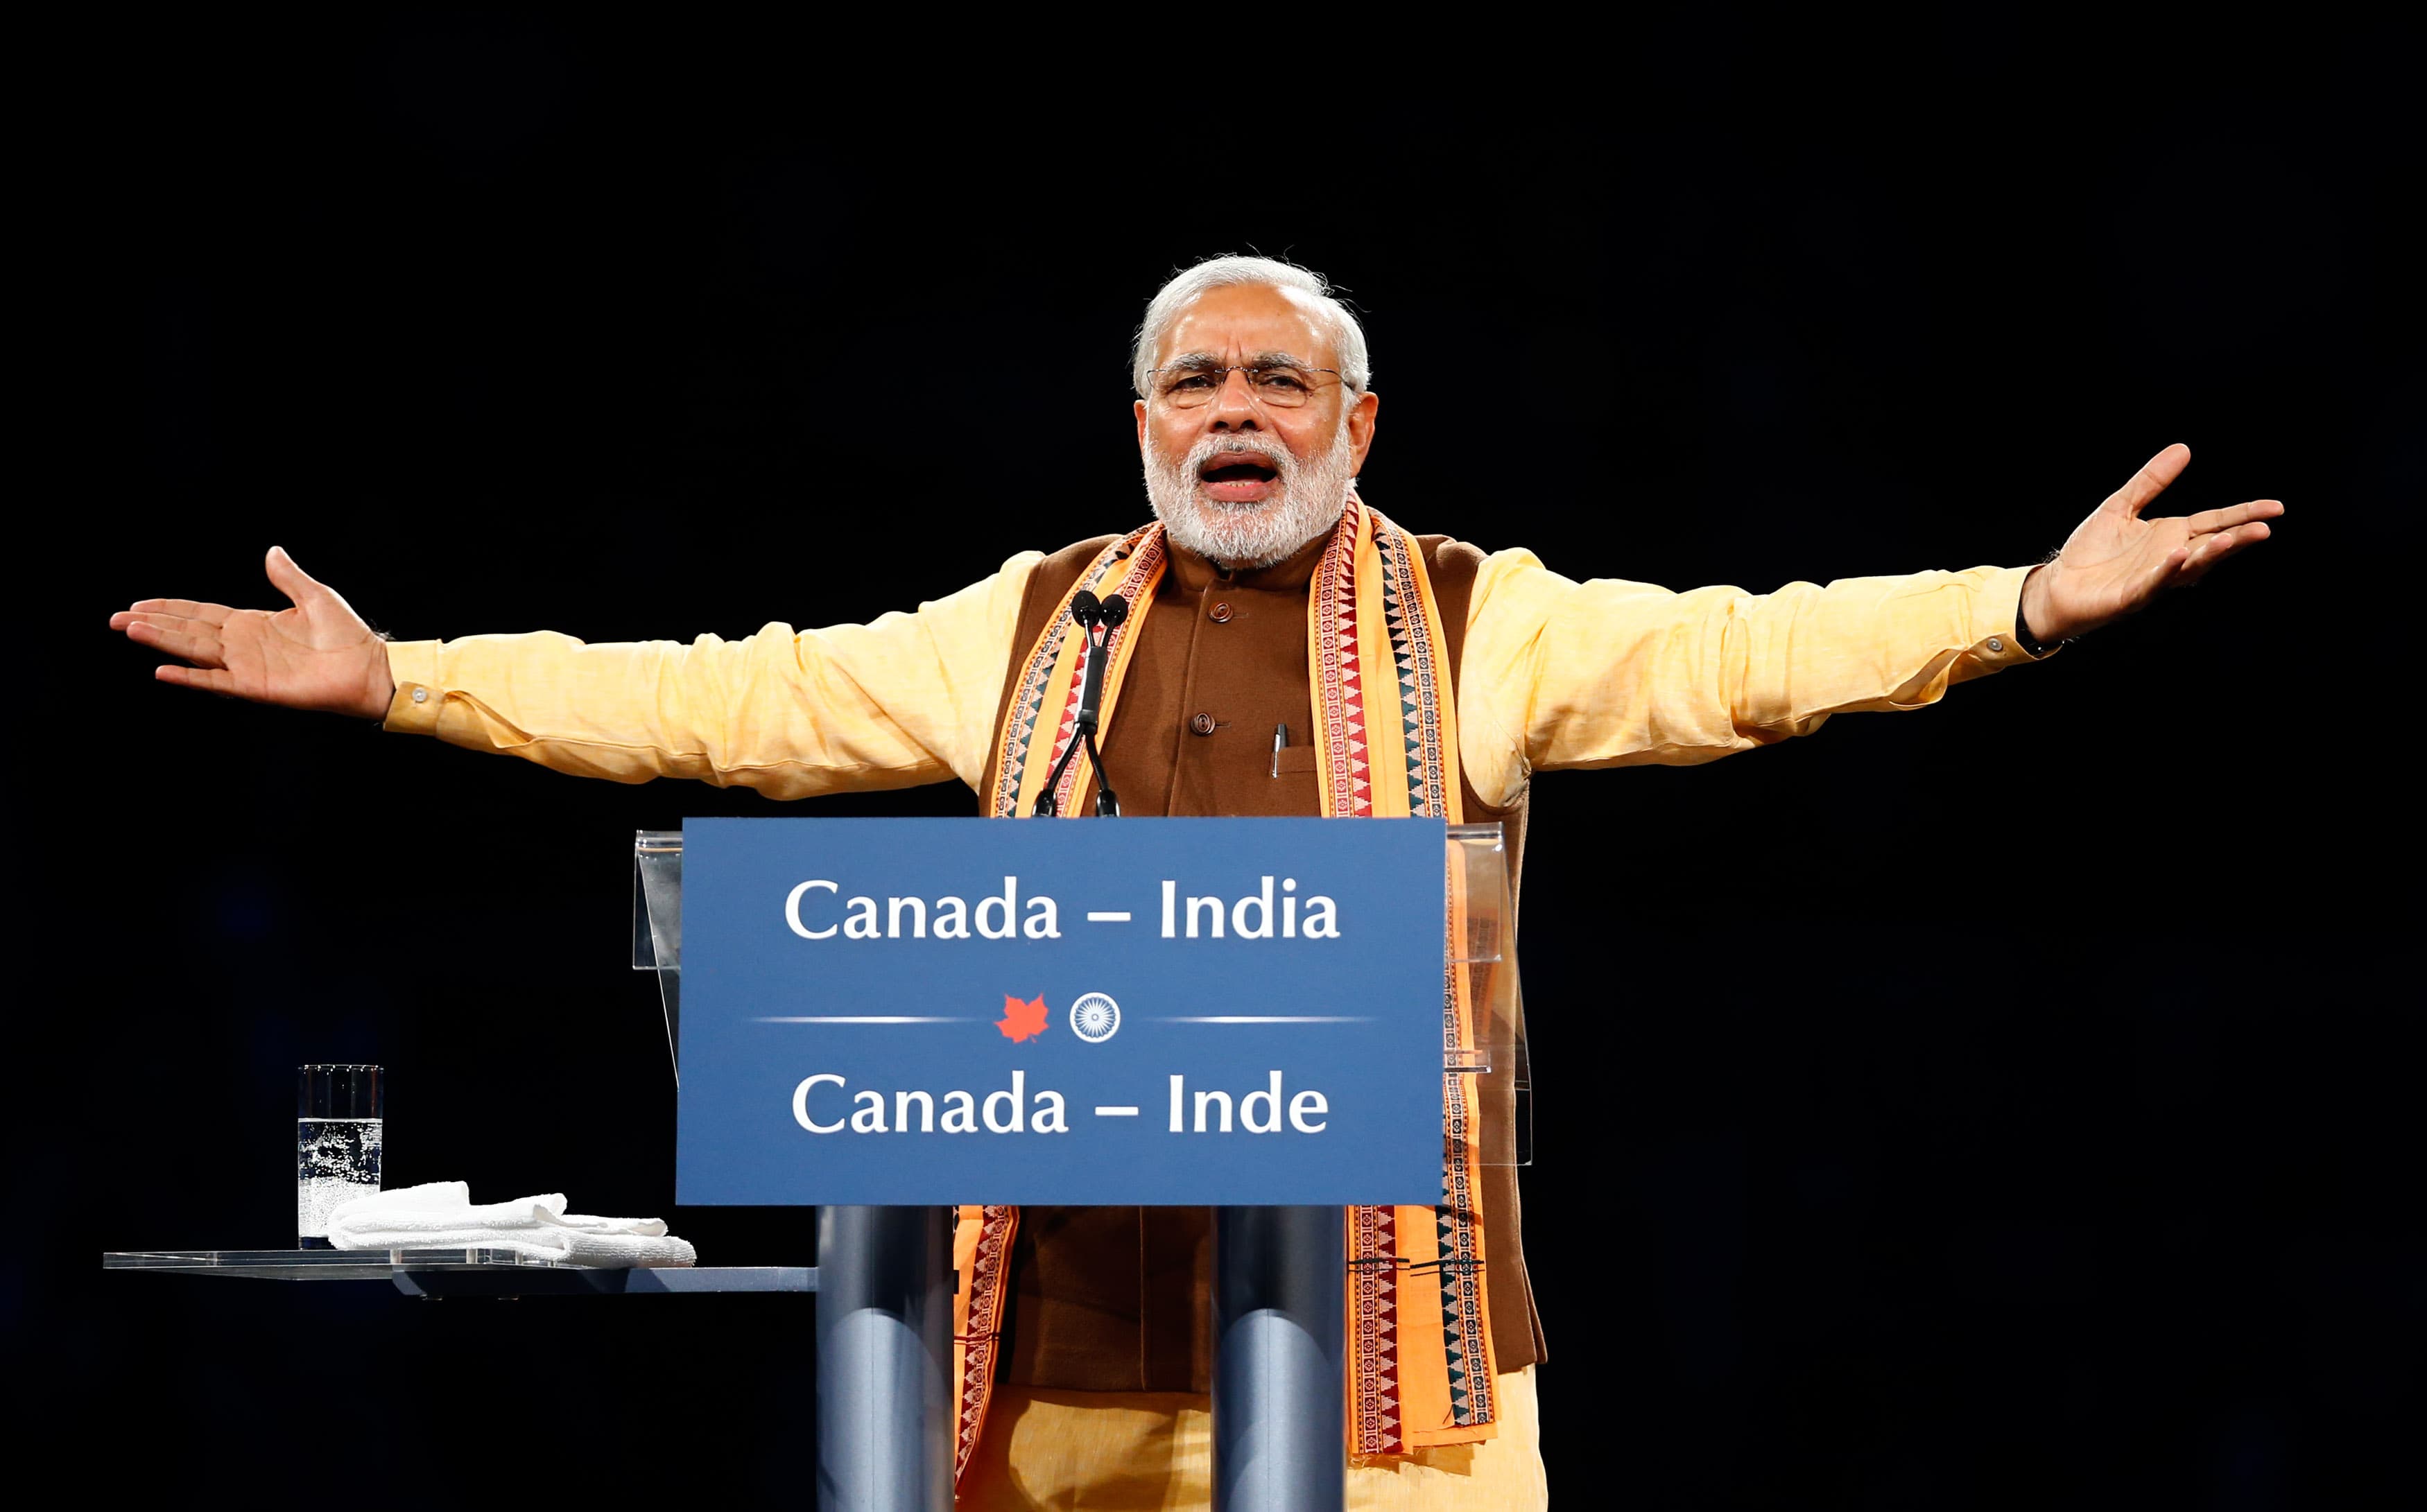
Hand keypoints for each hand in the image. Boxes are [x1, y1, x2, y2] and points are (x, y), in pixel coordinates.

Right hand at [110, 547, 396, 718]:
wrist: (366, 668)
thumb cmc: (345, 635)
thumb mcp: (314, 596)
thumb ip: (287, 576)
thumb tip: (271, 550)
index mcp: (252, 623)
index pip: (201, 614)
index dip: (170, 609)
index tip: (138, 605)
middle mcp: (242, 645)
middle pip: (188, 631)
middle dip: (152, 624)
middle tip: (114, 619)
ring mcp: (246, 666)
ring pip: (193, 652)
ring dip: (161, 642)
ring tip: (129, 631)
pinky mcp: (255, 686)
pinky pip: (215, 681)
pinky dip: (189, 677)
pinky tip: (161, 671)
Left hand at [2019, 444, 2281, 643]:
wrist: (2059, 585)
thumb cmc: (2091, 551)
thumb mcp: (2121, 506)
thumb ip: (2151, 481)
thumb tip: (2183, 448)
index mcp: (2173, 535)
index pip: (2215, 523)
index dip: (2244, 515)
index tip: (2276, 508)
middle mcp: (2170, 558)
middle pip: (2212, 546)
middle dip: (2237, 538)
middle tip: (2265, 528)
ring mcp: (2154, 579)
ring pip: (2189, 567)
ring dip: (2210, 555)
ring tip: (2230, 541)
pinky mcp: (2132, 596)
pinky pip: (2154, 582)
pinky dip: (2167, 569)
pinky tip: (2179, 554)